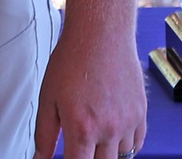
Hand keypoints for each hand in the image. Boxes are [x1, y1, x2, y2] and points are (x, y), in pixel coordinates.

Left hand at [32, 26, 145, 158]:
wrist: (101, 34)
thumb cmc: (72, 60)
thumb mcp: (48, 98)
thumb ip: (44, 134)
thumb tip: (40, 158)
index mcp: (82, 128)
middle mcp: (109, 129)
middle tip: (81, 148)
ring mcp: (128, 122)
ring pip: (122, 157)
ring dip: (107, 154)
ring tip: (94, 139)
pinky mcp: (141, 113)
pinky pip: (137, 143)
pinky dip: (125, 146)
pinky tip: (112, 136)